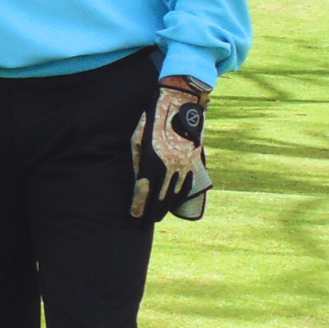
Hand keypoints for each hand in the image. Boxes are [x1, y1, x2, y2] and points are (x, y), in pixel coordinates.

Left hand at [131, 78, 208, 216]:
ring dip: (165, 208)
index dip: (138, 206)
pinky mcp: (195, 162)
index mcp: (153, 160)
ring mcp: (185, 165)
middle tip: (142, 222)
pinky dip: (180, 197)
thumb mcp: (137, 139)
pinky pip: (188, 185)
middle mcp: (170, 167)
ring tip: (156, 216)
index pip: (144, 191)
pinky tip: (174, 203)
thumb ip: (137, 162)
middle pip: (160, 198)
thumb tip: (138, 182)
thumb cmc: (152, 120)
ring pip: (175, 194)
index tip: (133, 216)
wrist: (180, 105)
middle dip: (151, 212)